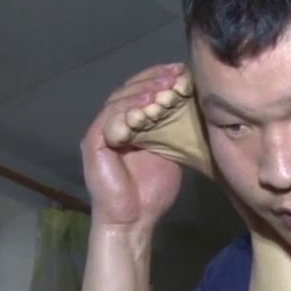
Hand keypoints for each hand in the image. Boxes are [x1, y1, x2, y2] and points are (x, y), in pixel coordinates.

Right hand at [80, 63, 187, 229]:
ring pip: (119, 100)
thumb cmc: (151, 191)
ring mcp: (101, 131)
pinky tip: (148, 106)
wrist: (133, 220)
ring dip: (143, 92)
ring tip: (166, 89)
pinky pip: (109, 119)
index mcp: (129, 122)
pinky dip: (128, 110)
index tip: (181, 70)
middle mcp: (112, 122)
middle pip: (129, 89)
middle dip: (153, 80)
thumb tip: (197, 105)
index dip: (158, 76)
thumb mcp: (171, 152)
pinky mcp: (94, 143)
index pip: (140, 90)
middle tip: (175, 76)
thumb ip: (176, 130)